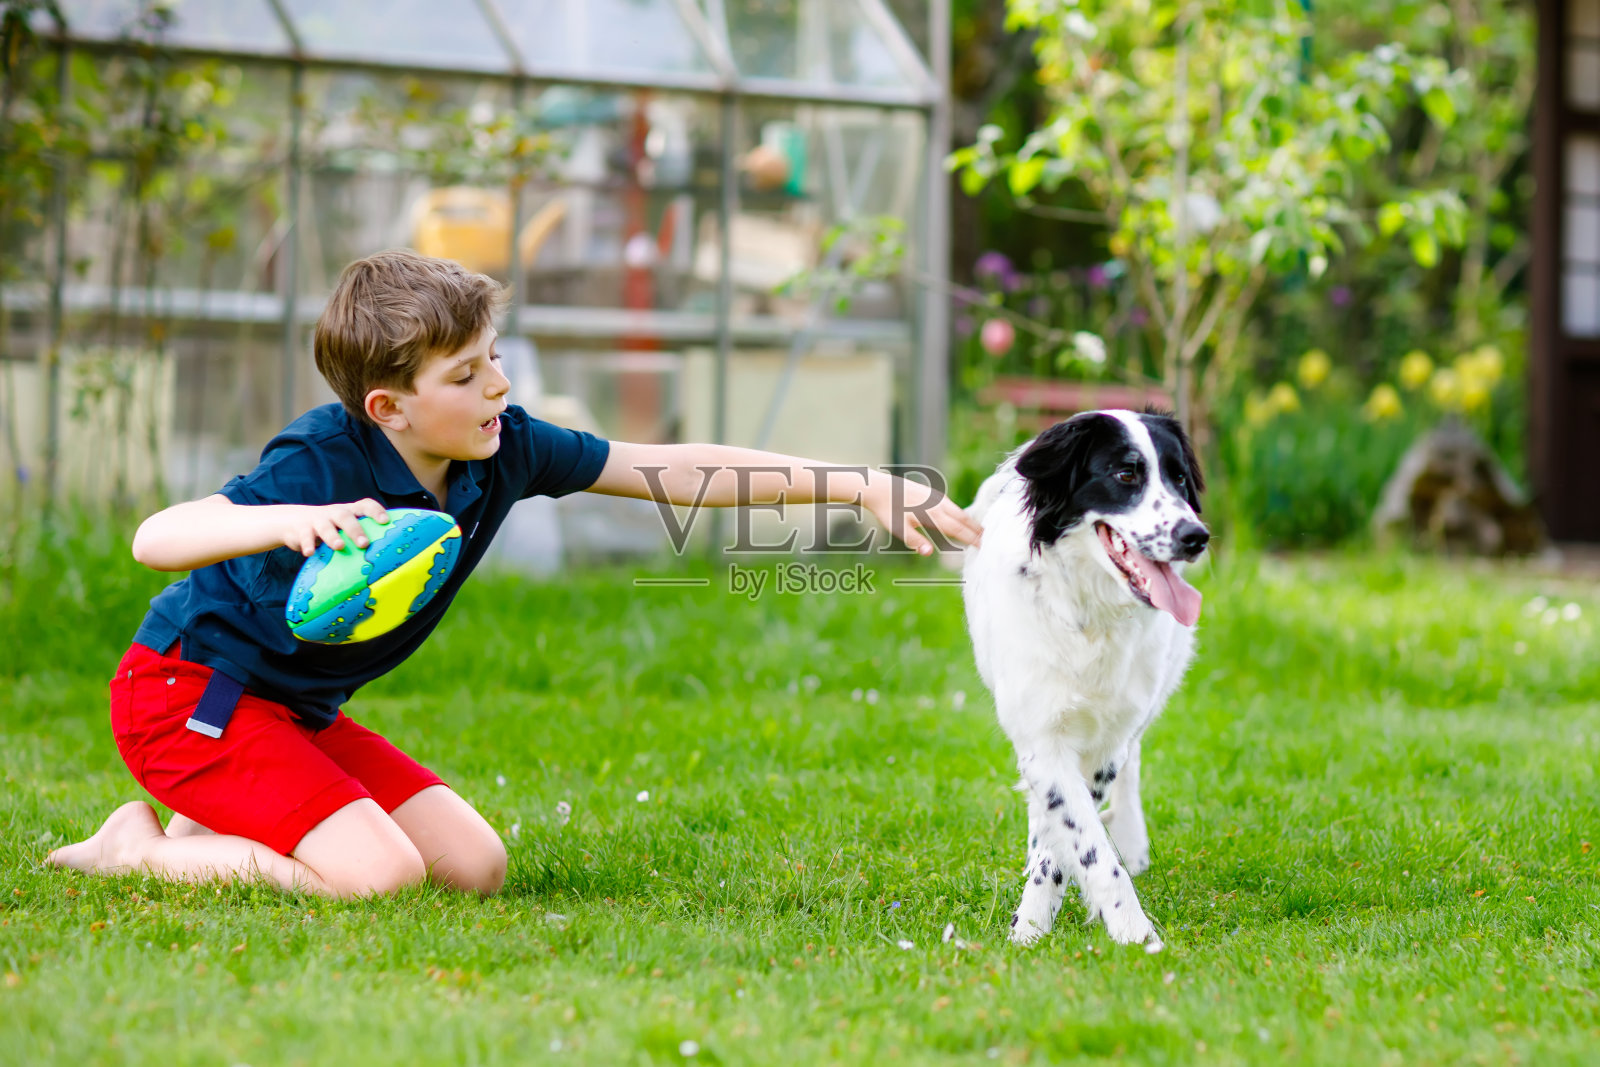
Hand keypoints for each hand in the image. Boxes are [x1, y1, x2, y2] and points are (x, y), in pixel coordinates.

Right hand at [281, 499, 389, 556]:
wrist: (293, 521)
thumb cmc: (330, 529)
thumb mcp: (343, 528)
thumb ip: (358, 536)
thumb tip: (384, 557)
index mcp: (348, 512)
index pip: (364, 505)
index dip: (375, 511)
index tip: (385, 521)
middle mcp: (334, 514)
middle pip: (345, 516)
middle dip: (355, 529)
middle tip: (364, 543)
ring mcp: (317, 521)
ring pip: (325, 526)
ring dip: (332, 536)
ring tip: (339, 546)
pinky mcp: (301, 530)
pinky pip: (304, 536)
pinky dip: (307, 545)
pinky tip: (310, 553)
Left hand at [862, 476, 981, 556]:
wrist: (879, 488)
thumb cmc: (888, 511)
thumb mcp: (899, 529)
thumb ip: (915, 541)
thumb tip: (929, 553)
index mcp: (932, 515)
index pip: (957, 529)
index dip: (971, 538)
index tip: (983, 546)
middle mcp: (937, 504)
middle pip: (963, 518)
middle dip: (976, 529)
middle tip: (989, 539)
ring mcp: (935, 498)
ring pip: (958, 511)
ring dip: (970, 521)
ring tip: (980, 530)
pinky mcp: (931, 494)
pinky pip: (952, 506)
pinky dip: (961, 514)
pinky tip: (962, 519)